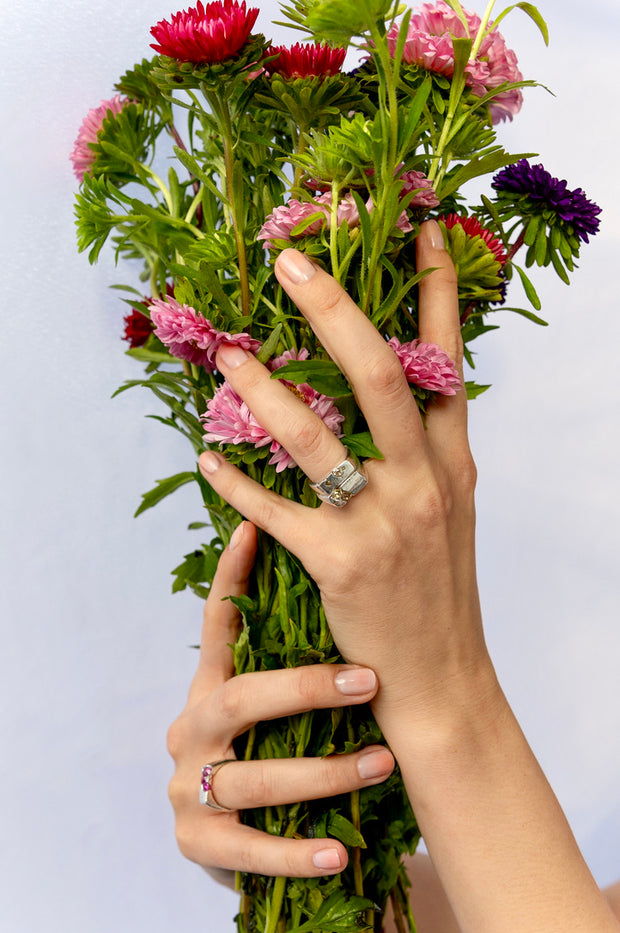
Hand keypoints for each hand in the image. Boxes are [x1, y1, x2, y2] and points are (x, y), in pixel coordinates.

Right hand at [166, 520, 394, 879]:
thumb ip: (289, 659)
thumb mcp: (272, 708)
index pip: (216, 626)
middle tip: (370, 681)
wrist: (241, 846)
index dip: (230, 579)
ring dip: (325, 773)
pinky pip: (254, 852)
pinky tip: (342, 852)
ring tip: (383, 763)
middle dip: (306, 689)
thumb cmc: (273, 756)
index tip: (254, 529)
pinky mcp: (199, 846)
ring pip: (256, 779)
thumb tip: (339, 577)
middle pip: (240, 700)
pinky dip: (299, 852)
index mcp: (208, 690)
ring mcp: (189, 789)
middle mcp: (190, 732)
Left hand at [198, 220, 485, 717]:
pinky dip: (235, 483)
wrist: (439, 679)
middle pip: (381, 373)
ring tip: (228, 358)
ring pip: (315, 435)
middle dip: (334, 308)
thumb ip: (428, 448)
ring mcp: (382, 521)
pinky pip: (273, 511)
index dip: (437, 292)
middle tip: (290, 261)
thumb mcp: (451, 508)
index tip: (422, 230)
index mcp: (453, 462)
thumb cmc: (439, 589)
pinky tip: (206, 462)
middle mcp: (423, 481)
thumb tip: (395, 391)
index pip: (448, 361)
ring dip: (264, 390)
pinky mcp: (338, 563)